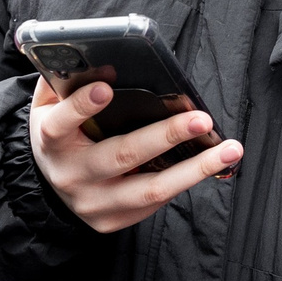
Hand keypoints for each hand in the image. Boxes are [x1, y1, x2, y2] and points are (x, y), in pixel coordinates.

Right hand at [28, 77, 239, 233]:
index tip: (105, 88)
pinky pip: (156, 201)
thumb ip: (66, 81)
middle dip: (166, 135)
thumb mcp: (51, 106)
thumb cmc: (63, 134)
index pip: (61, 123)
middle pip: (121, 155)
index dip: (82, 106)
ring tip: (230, 149)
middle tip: (203, 119)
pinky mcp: (112, 220)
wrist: (51, 186)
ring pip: (150, 188)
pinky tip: (212, 163)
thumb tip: (100, 59)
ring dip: (196, 168)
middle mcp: (71, 174)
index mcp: (51, 141)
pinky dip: (187, 180)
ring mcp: (93, 202)